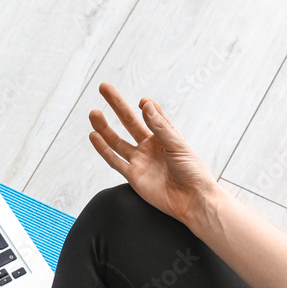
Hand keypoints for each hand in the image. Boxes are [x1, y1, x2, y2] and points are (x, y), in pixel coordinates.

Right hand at [88, 82, 217, 224]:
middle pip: (128, 121)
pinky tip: (94, 136)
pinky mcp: (133, 176)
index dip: (147, 107)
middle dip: (116, 104)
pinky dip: (103, 149)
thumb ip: (160, 126)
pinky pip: (114, 160)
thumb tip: (145, 105)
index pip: (152, 115)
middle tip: (103, 87)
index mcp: (165, 136)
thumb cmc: (192, 172)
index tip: (142, 102)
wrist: (192, 201)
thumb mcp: (178, 145)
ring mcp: (140, 160)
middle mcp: (150, 146)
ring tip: (94, 113)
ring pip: (117, 140)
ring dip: (105, 127)